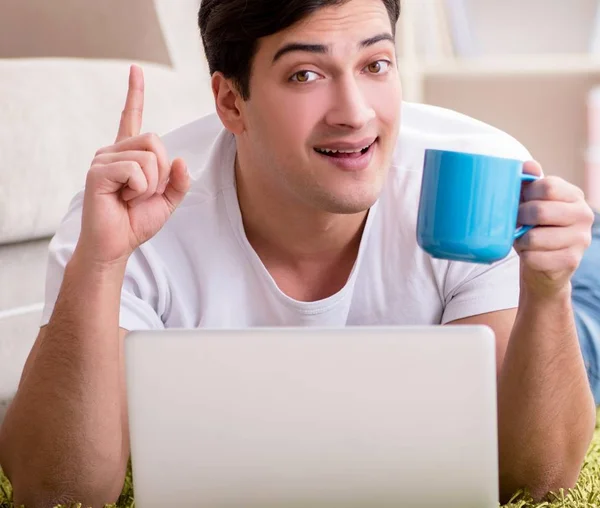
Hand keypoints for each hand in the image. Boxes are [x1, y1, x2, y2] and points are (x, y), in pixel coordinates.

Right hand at [76, 65, 190, 266]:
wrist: (117, 244)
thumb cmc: (136, 222)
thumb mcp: (167, 201)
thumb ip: (178, 181)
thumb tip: (181, 160)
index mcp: (129, 154)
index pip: (131, 117)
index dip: (135, 93)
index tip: (135, 69)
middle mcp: (114, 151)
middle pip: (155, 140)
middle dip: (162, 172)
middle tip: (146, 193)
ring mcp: (104, 160)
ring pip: (149, 156)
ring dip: (151, 184)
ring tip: (133, 197)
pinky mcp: (98, 172)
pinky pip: (135, 170)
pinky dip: (140, 189)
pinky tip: (125, 198)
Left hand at [514, 161, 593, 296]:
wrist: (545, 263)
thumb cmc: (535, 226)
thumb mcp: (530, 202)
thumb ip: (528, 182)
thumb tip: (528, 166)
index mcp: (574, 195)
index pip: (548, 186)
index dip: (526, 194)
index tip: (521, 201)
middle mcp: (584, 214)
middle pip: (540, 211)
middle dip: (519, 218)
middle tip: (516, 223)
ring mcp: (581, 238)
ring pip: (534, 237)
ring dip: (520, 240)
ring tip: (521, 239)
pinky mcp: (572, 260)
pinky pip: (535, 258)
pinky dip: (525, 256)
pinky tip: (529, 253)